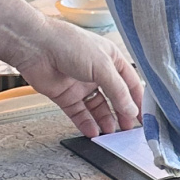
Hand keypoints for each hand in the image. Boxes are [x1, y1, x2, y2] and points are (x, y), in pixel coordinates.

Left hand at [0, 0, 142, 137]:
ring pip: (98, 108)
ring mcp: (81, 85)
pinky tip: (94, 132)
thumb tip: (131, 110)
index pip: (130, 83)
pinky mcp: (65, 96)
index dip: (138, 100)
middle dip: (122, 114)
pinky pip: (79, 114)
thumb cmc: (70, 45)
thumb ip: (118, 91)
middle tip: (129, 131)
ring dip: (105, 121)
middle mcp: (97, 72)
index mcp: (111, 59)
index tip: (144, 118)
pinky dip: (87, 124)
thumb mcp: (102, 66)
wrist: (36, 47)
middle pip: (115, 98)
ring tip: (112, 135)